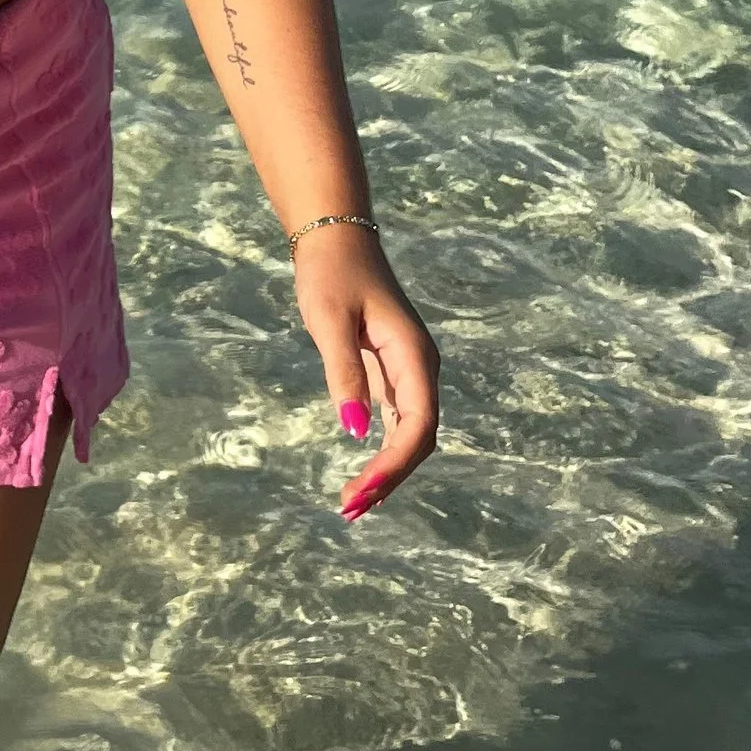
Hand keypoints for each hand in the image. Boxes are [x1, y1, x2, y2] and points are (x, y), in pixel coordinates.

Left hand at [291, 227, 438, 520]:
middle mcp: (420, 369)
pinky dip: (382, 453)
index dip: (393, 465)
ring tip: (352, 503)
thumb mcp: (330, 321)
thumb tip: (355, 429)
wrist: (336, 241)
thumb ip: (344, 372)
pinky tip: (362, 476)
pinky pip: (396, 423)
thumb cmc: (331, 275)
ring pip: (409, 435)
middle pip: (418, 438)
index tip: (361, 491)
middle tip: (348, 508)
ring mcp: (408, 372)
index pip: (418, 425)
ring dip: (386, 471)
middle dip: (389, 477)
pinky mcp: (392, 374)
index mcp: (414, 357)